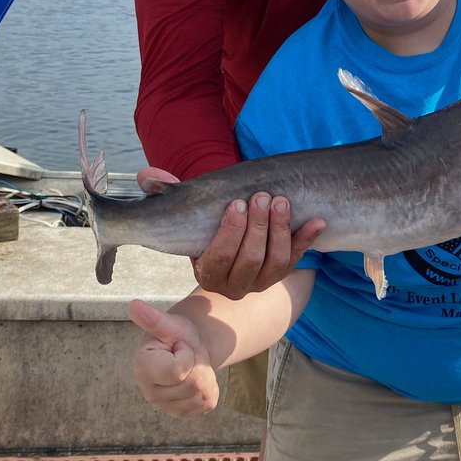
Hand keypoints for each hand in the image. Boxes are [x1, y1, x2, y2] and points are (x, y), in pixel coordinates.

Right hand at [129, 298, 217, 418]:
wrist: (188, 347)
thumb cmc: (176, 333)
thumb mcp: (168, 324)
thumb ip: (153, 318)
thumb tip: (133, 305)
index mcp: (143, 368)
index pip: (178, 370)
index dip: (187, 354)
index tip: (179, 346)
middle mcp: (150, 392)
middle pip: (193, 384)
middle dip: (199, 365)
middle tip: (189, 356)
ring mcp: (165, 407)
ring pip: (202, 396)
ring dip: (206, 377)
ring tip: (194, 366)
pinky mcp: (181, 414)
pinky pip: (207, 405)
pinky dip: (210, 390)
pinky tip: (198, 378)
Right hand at [136, 168, 325, 300]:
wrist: (233, 256)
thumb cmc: (205, 227)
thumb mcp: (186, 214)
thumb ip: (166, 194)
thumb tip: (144, 175)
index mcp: (207, 272)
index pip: (219, 257)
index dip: (230, 231)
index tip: (236, 203)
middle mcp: (233, 285)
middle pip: (250, 259)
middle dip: (257, 226)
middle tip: (260, 196)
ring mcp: (260, 282)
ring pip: (275, 261)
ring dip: (280, 229)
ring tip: (280, 201)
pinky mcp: (282, 274)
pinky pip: (298, 259)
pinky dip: (307, 239)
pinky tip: (316, 220)